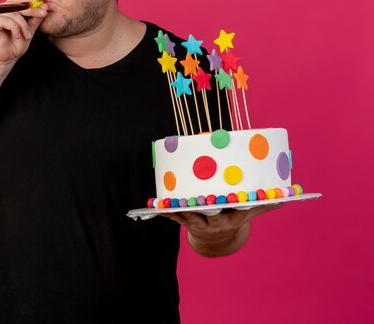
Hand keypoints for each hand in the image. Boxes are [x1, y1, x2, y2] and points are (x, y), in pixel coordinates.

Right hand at [0, 0, 48, 65]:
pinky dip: (16, 29)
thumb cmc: (14, 45)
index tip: (44, 0)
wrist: (4, 60)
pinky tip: (17, 36)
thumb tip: (45, 6)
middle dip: (33, 9)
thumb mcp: (29, 30)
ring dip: (24, 25)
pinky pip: (8, 20)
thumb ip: (35, 18)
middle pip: (17, 3)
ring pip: (14, 13)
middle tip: (44, 14)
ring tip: (28, 36)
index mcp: (6, 8)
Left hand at [164, 203, 282, 256]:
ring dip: (183, 209)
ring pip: (192, 216)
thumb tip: (282, 199)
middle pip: (212, 213)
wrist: (215, 244)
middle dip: (208, 205)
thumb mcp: (245, 215)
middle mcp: (218, 224)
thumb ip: (260, 206)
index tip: (235, 195)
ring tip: (174, 200)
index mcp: (234, 219)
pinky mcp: (188, 225)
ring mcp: (202, 225)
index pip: (236, 209)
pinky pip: (177, 219)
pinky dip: (168, 212)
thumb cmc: (231, 221)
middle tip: (203, 196)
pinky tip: (159, 206)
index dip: (235, 203)